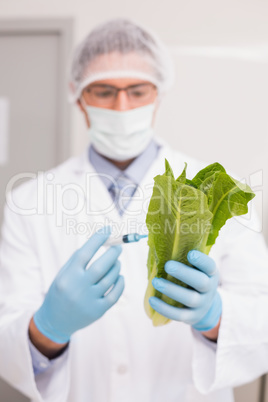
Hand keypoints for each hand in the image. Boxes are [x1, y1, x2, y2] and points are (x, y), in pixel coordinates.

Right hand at [34, 227, 123, 343]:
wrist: (55, 321)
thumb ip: (78, 260)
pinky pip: (115, 294)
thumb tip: (99, 242)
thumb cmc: (61, 291)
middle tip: (118, 247)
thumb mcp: (63, 274)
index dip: (98, 239)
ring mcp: (89, 301)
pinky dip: (120, 283)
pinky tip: (119, 277)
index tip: (108, 230)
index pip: (85, 253)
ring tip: (116, 262)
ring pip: (110, 279)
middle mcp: (78, 288)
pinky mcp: (98, 311)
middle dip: (113, 253)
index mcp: (68, 276)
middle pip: (101, 266)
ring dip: (116, 267)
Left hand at [149, 250, 221, 331]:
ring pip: (190, 299)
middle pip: (201, 282)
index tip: (190, 254)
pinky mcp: (192, 317)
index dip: (202, 260)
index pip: (210, 266)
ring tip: (156, 281)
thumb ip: (184, 259)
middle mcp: (209, 289)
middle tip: (168, 265)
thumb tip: (161, 248)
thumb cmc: (193, 279)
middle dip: (184, 273)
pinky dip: (165, 308)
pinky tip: (152, 300)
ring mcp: (202, 304)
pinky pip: (179, 315)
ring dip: (171, 290)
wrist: (204, 306)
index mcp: (211, 273)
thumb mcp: (196, 269)